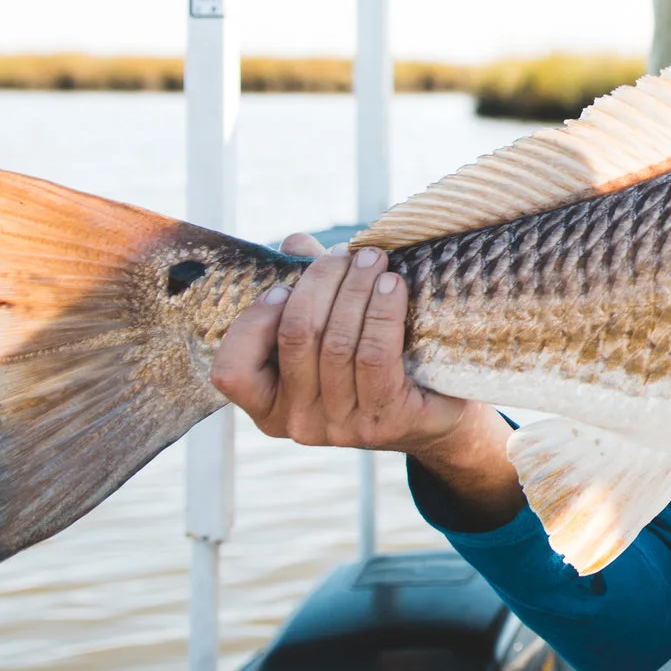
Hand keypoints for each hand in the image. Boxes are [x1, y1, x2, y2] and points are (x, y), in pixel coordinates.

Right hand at [211, 234, 519, 520]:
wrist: (438, 412)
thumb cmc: (372, 363)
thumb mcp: (331, 329)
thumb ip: (306, 288)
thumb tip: (294, 242)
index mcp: (268, 406)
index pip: (232, 371)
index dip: (254, 322)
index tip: (283, 286)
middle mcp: (298, 423)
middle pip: (297, 337)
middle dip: (321, 283)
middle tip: (346, 254)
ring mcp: (342, 428)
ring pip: (337, 343)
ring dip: (356, 289)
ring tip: (373, 259)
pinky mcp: (387, 420)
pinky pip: (375, 356)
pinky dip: (381, 312)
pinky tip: (392, 285)